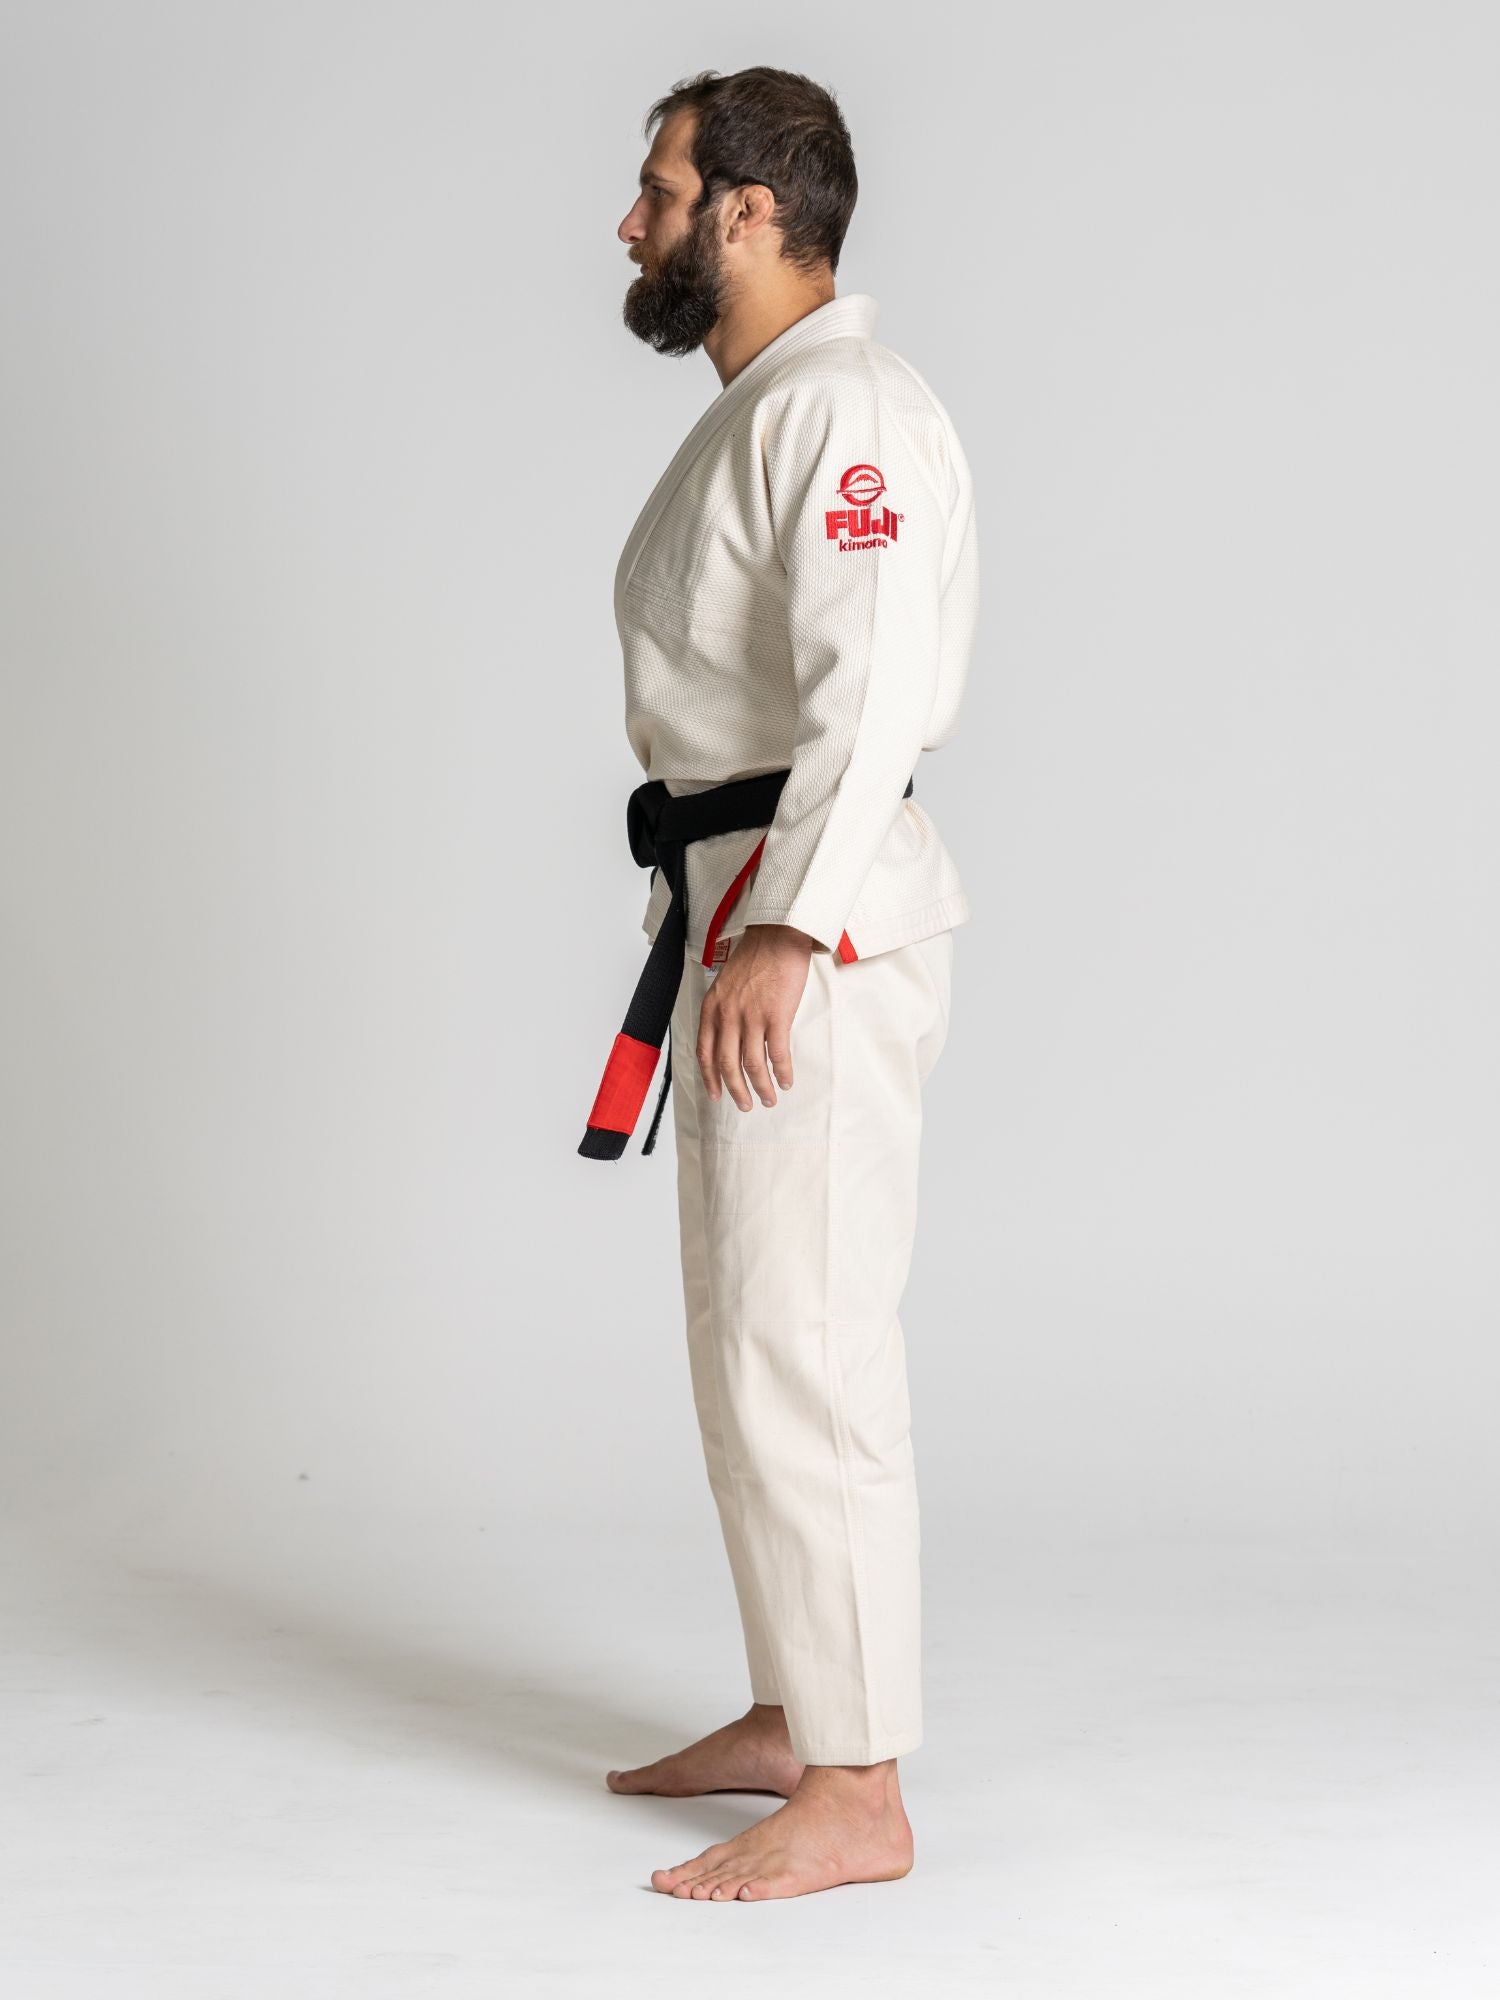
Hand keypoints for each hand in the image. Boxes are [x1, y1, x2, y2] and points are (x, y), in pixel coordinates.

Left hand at [697, 923, 817, 1110]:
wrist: (777, 935)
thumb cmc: (756, 956)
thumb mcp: (726, 983)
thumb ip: (724, 1009)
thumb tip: (730, 1036)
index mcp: (713, 1007)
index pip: (705, 1052)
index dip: (710, 1078)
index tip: (716, 1094)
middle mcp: (728, 1014)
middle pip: (727, 1064)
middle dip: (736, 1090)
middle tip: (745, 1105)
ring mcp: (751, 1016)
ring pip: (752, 1064)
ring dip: (761, 1087)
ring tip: (769, 1098)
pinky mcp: (776, 1015)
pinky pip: (778, 1054)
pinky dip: (782, 1072)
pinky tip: (786, 1080)